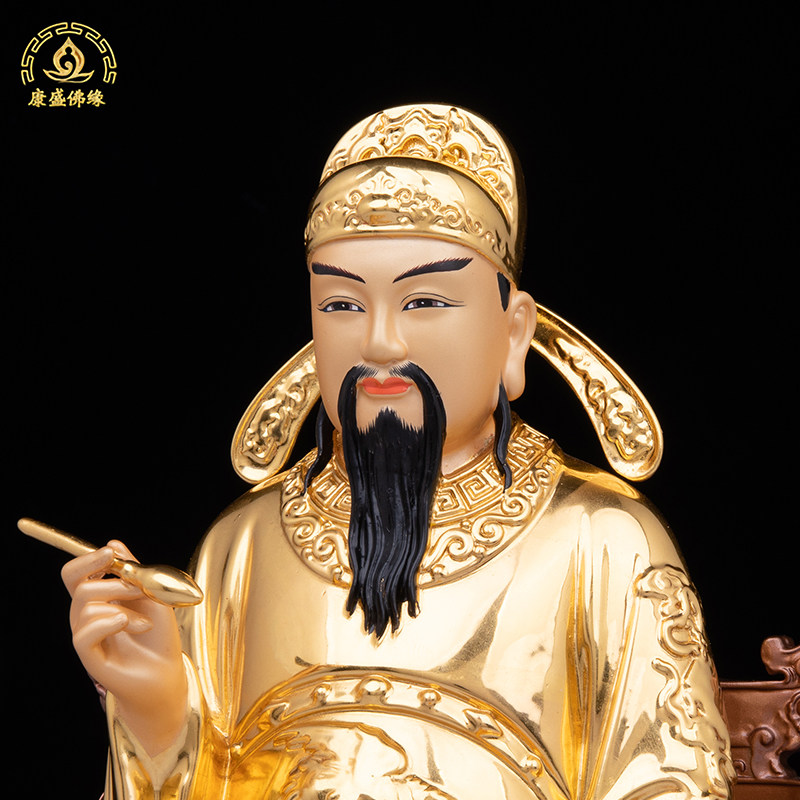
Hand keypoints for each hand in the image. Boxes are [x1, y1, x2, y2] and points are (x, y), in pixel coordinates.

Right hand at [61, 540, 187, 755]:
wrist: (166, 671)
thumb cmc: (159, 634)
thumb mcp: (152, 594)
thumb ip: (133, 570)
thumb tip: (113, 543)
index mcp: (100, 596)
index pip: (77, 571)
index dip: (88, 558)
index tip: (110, 553)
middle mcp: (87, 613)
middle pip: (75, 582)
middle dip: (108, 577)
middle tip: (138, 586)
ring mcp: (86, 633)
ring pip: (86, 604)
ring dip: (124, 605)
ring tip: (145, 622)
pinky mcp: (88, 655)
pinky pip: (84, 632)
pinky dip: (110, 622)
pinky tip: (129, 625)